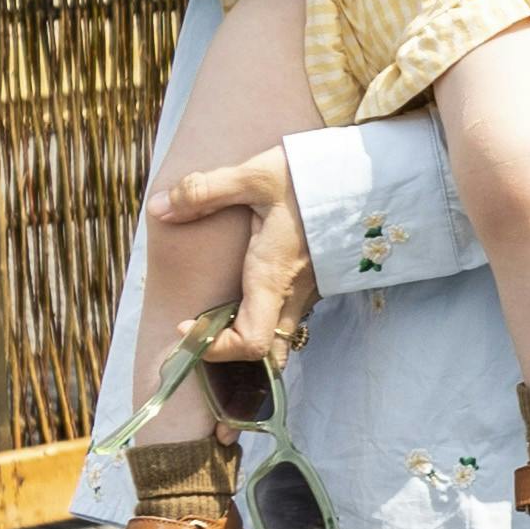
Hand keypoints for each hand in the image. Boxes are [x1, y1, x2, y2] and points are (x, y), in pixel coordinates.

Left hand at [151, 144, 317, 361]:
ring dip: (248, 338)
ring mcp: (309, 291)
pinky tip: (247, 294)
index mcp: (273, 276)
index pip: (249, 342)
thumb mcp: (255, 176)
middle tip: (199, 333)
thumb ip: (205, 192)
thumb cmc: (314, 177)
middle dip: (231, 355)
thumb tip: (160, 208)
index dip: (215, 348)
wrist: (370, 173)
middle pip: (265, 352)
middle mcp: (293, 294)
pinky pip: (289, 316)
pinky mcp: (317, 281)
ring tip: (217, 320)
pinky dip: (264, 320)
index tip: (186, 328)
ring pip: (279, 336)